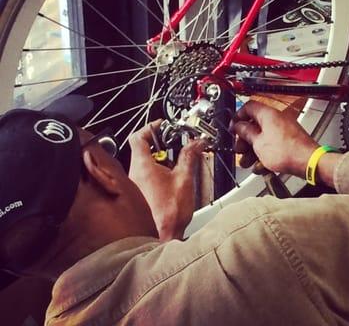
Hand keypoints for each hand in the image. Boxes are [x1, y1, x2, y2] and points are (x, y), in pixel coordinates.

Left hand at [128, 120, 204, 240]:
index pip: (138, 136)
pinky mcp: (138, 194)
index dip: (151, 127)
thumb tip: (196, 143)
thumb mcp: (184, 180)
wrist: (160, 240)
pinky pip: (145, 175)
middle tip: (174, 142)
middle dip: (159, 143)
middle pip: (141, 148)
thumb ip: (189, 157)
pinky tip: (170, 178)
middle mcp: (133, 174)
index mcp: (142, 166)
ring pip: (143, 162)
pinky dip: (157, 171)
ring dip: (159, 158)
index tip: (163, 125)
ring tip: (175, 161)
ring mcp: (133, 185)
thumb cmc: (168, 216)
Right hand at [230, 100, 318, 177]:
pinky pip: (271, 146)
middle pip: (254, 125)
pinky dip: (264, 155)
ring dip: (252, 151)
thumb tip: (238, 126)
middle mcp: (276, 119)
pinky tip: (260, 166)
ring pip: (262, 138)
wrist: (308, 162)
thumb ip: (245, 132)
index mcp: (268, 114)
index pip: (248, 107)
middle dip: (244, 139)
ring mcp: (283, 130)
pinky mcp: (288, 142)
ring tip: (247, 162)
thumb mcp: (258, 143)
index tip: (233, 128)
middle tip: (239, 148)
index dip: (237, 117)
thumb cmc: (287, 151)